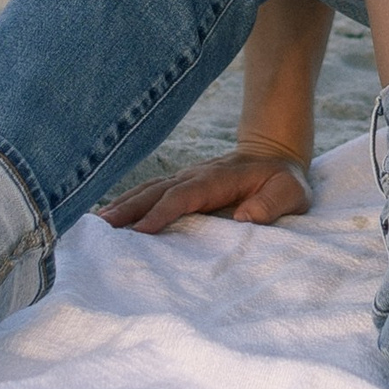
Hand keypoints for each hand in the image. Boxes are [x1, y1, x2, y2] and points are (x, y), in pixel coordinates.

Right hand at [101, 146, 312, 234]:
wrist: (274, 157)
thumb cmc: (283, 181)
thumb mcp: (292, 192)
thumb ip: (273, 203)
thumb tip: (245, 217)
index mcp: (217, 179)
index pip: (184, 195)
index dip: (162, 211)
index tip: (141, 230)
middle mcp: (194, 176)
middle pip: (155, 191)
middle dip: (128, 208)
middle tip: (101, 228)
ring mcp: (184, 180)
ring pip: (147, 191)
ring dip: (122, 206)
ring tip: (96, 225)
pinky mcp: (180, 188)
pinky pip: (150, 195)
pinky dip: (127, 205)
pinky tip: (109, 219)